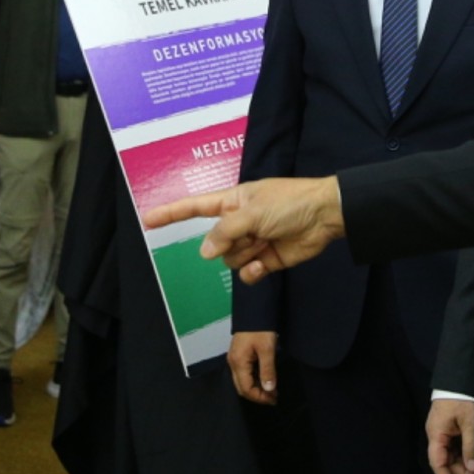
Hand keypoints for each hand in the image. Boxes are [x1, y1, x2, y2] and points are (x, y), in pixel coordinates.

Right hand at [143, 177, 344, 284]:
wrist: (325, 218)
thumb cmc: (290, 203)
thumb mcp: (253, 211)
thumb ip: (225, 231)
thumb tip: (205, 251)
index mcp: (232, 201)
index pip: (194, 207)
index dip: (171, 213)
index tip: (148, 219)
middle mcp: (239, 222)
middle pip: (215, 242)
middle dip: (230, 242)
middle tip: (254, 233)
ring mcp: (252, 241)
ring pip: (229, 260)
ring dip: (246, 254)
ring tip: (266, 242)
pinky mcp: (266, 259)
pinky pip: (246, 272)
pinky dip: (253, 270)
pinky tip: (266, 261)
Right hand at [228, 330, 278, 404]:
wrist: (254, 310)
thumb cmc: (261, 329)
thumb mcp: (267, 350)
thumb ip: (268, 371)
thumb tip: (269, 390)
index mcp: (238, 363)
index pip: (246, 389)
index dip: (260, 397)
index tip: (274, 399)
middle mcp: (233, 363)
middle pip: (242, 388)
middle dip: (258, 395)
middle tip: (274, 397)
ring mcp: (234, 359)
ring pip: (242, 382)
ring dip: (256, 388)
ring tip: (272, 390)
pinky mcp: (238, 356)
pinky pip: (244, 374)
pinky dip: (254, 380)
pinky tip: (265, 379)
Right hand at [426, 398, 473, 473]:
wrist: (461, 376)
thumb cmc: (464, 397)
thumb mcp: (471, 422)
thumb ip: (471, 447)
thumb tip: (473, 469)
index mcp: (436, 434)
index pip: (438, 463)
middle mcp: (436, 434)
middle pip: (445, 461)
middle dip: (462, 471)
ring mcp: (442, 430)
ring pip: (450, 454)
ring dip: (464, 463)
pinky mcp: (448, 426)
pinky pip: (454, 446)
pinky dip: (464, 453)